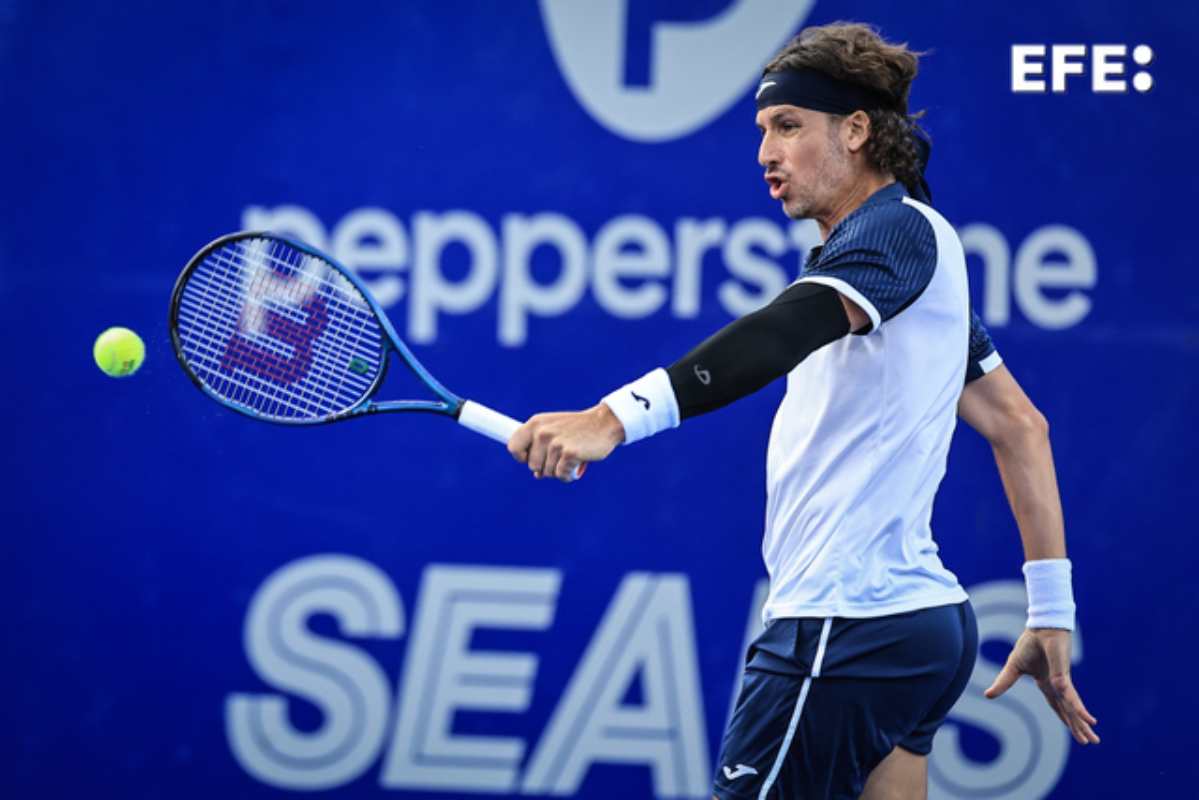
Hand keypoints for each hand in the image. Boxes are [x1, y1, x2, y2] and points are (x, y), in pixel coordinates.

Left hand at [508, 404, 625, 481]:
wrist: (604, 423)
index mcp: (535, 423)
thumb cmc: (578, 428)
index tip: (529, 458)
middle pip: (532, 466)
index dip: (521, 457)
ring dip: (559, 470)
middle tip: (561, 455)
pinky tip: (577, 464)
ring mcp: (556, 443)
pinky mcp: (570, 453)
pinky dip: (569, 474)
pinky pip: (561, 475)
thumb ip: (540, 447)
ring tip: (571, 456)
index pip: (513, 447)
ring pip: (547, 472)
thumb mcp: (554, 429)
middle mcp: (543, 432)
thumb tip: (536, 474)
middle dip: (546, 466)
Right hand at [984, 628, 1098, 743]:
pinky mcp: (1063, 676)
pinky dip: (1079, 709)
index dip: (1064, 717)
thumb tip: (988, 695)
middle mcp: (1058, 684)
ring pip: (1072, 708)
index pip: (1056, 704)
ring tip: (1094, 739)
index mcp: (1047, 682)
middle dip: (1077, 726)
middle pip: (1067, 710)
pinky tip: (1089, 720)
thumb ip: (1004, 682)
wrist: (1041, 626)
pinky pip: (1070, 697)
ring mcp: (1062, 681)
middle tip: (1090, 742)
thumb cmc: (1030, 642)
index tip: (1074, 729)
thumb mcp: (1013, 666)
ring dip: (1082, 724)